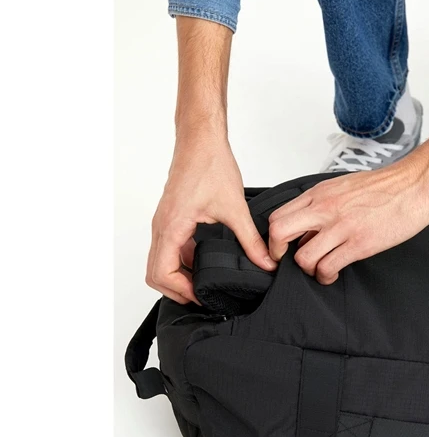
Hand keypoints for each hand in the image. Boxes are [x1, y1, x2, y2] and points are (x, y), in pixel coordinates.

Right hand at [147, 133, 276, 303]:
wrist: (201, 140)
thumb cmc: (210, 165)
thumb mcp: (235, 208)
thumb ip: (251, 240)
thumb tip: (265, 262)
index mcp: (172, 226)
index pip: (162, 272)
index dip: (180, 291)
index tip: (203, 296)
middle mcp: (162, 226)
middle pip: (155, 273)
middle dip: (175, 290)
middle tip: (202, 296)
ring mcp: (164, 222)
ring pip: (160, 262)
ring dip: (177, 276)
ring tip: (204, 284)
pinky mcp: (171, 218)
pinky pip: (169, 248)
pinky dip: (181, 261)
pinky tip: (205, 262)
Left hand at [268, 157, 428, 284]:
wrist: (416, 185)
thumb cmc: (386, 187)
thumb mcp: (345, 187)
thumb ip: (323, 205)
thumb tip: (309, 228)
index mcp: (320, 194)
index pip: (278, 216)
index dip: (274, 237)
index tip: (280, 248)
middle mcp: (325, 209)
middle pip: (279, 233)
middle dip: (278, 253)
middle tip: (288, 262)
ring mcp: (341, 227)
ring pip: (303, 257)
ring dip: (308, 269)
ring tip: (319, 269)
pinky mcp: (358, 243)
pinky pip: (328, 267)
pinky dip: (325, 276)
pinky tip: (333, 274)